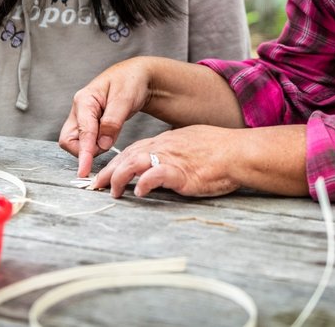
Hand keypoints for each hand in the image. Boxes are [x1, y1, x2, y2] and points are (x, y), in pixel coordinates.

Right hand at [59, 58, 152, 176]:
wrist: (137, 76)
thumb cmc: (131, 82)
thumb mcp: (125, 99)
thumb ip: (113, 122)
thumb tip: (102, 145)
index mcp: (85, 100)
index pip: (81, 132)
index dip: (84, 152)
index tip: (84, 170)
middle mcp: (79, 109)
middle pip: (69, 140)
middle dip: (85, 150)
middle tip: (108, 144)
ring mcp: (82, 117)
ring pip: (76, 142)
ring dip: (93, 147)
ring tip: (113, 134)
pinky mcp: (88, 124)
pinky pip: (86, 140)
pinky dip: (96, 144)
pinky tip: (109, 136)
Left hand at [92, 126, 240, 198]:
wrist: (238, 152)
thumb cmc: (221, 150)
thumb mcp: (192, 143)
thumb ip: (177, 151)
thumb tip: (168, 163)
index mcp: (167, 141)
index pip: (134, 149)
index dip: (117, 161)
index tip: (105, 173)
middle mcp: (164, 147)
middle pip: (128, 156)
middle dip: (109, 171)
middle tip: (96, 186)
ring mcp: (172, 159)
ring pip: (134, 163)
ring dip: (119, 178)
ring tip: (113, 192)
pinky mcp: (181, 172)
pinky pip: (155, 175)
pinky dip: (143, 184)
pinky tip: (137, 193)